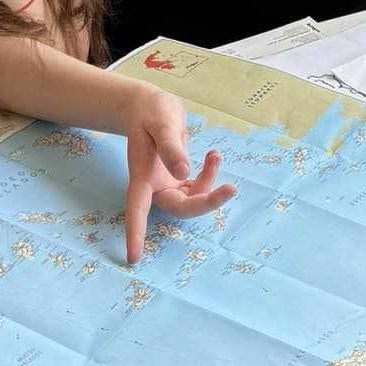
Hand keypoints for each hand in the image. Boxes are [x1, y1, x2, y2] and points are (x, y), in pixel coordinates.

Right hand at [121, 87, 236, 265]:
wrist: (149, 107)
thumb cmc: (151, 112)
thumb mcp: (162, 123)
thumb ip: (171, 147)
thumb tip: (184, 173)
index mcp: (142, 176)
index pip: (137, 210)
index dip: (135, 234)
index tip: (133, 259)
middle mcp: (154, 187)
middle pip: (180, 207)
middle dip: (207, 202)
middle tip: (232, 189)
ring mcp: (167, 184)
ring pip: (193, 199)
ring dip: (211, 184)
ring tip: (214, 155)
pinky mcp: (179, 179)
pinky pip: (199, 186)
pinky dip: (210, 173)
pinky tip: (213, 155)